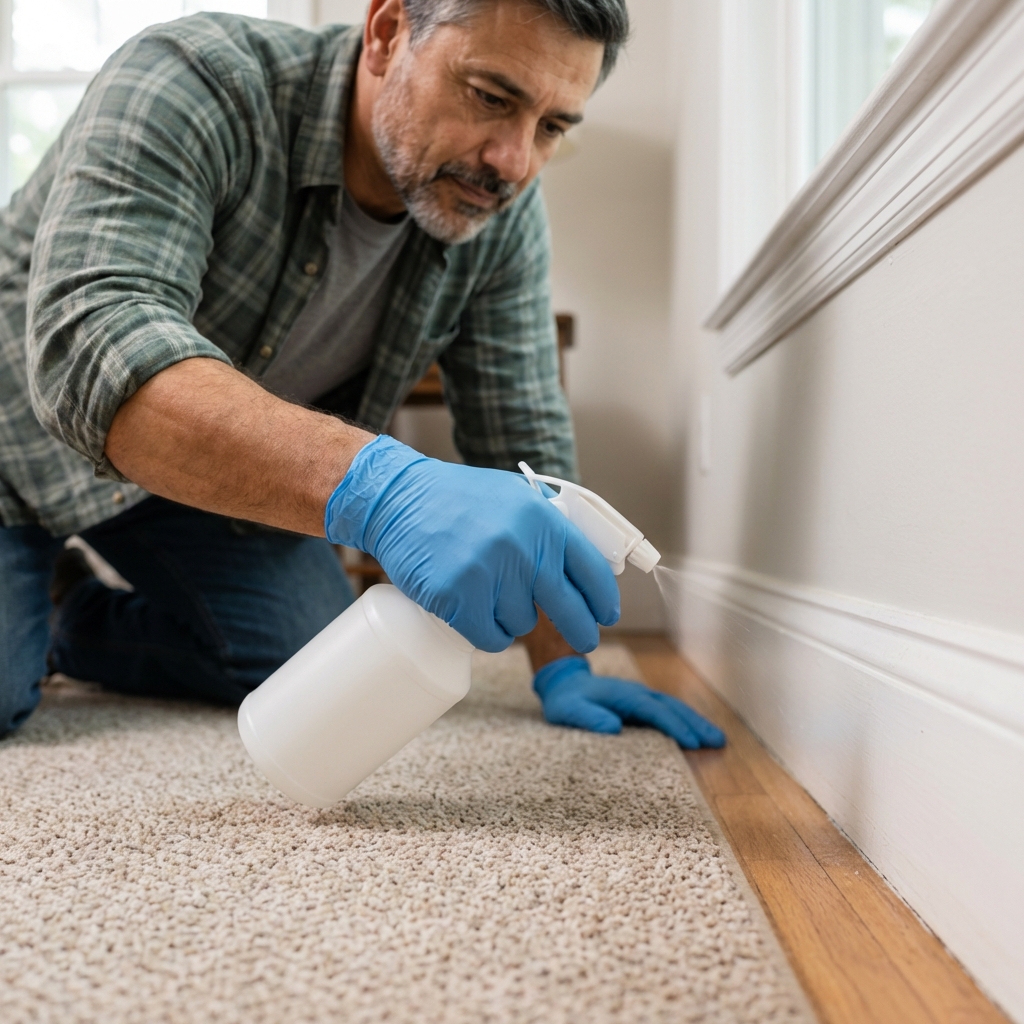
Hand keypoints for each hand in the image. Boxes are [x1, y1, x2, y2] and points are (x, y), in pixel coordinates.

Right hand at [324, 436, 619, 651]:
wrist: (398, 499)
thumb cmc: (458, 499)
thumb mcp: (515, 497)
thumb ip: (550, 526)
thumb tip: (587, 565)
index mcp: (543, 520)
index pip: (591, 570)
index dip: (603, 599)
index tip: (606, 615)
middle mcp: (522, 547)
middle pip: (568, 609)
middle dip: (581, 630)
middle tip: (585, 641)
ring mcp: (489, 574)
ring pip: (523, 625)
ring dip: (511, 618)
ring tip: (488, 591)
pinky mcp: (457, 598)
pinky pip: (491, 638)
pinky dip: (486, 633)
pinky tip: (475, 613)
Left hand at [533, 656, 725, 748]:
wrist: (564, 683)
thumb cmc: (565, 701)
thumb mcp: (568, 711)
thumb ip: (588, 718)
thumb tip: (614, 727)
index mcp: (622, 695)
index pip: (652, 710)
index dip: (673, 726)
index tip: (691, 742)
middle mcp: (636, 693)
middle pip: (671, 707)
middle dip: (695, 723)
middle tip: (718, 742)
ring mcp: (641, 697)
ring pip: (674, 708)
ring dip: (696, 722)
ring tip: (718, 739)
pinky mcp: (641, 704)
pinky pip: (668, 712)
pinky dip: (686, 721)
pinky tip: (698, 734)